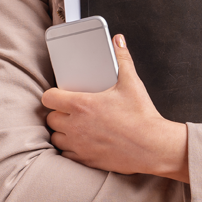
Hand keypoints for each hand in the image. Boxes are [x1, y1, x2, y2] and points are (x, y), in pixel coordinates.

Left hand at [41, 35, 188, 182]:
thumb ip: (122, 59)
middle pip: (51, 118)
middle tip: (71, 111)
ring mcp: (79, 145)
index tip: (59, 95)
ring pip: (56, 137)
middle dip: (58, 113)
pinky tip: (80, 143)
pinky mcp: (85, 160)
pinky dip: (70, 149)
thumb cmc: (141, 117)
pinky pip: (66, 154)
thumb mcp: (131, 83)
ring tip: (74, 127)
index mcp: (81, 105)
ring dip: (61, 132)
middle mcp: (75, 126)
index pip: (49, 98)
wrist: (152, 146)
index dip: (52, 95)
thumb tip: (118, 41)